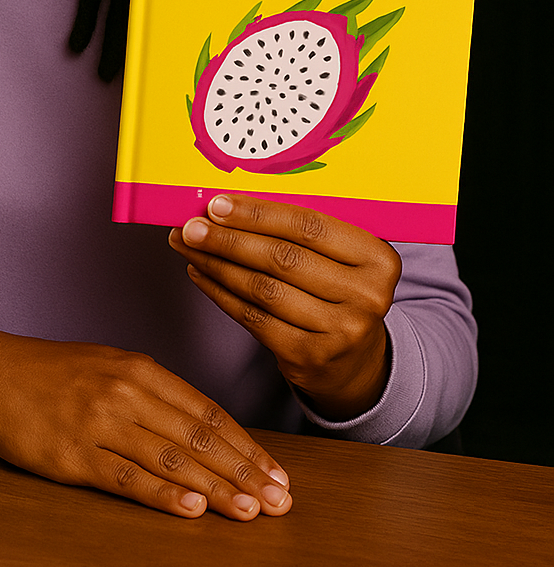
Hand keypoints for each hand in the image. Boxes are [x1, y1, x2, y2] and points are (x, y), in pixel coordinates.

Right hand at [0, 323, 291, 520]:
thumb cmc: (50, 373)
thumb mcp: (109, 367)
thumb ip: (154, 395)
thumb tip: (203, 432)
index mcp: (140, 369)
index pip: (207, 412)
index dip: (247, 445)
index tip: (278, 473)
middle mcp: (126, 392)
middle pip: (198, 436)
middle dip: (245, 470)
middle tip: (281, 501)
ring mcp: (99, 422)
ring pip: (171, 458)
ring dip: (216, 488)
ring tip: (250, 510)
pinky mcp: (72, 453)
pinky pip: (126, 477)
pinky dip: (163, 494)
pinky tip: (191, 508)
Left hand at [169, 195, 401, 420]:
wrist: (356, 361)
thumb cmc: (338, 291)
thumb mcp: (340, 257)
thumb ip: (299, 230)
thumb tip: (229, 204)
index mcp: (378, 258)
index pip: (309, 226)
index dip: (257, 214)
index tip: (217, 204)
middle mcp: (368, 296)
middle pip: (282, 257)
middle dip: (228, 238)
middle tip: (191, 225)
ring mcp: (341, 331)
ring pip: (263, 288)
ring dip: (217, 263)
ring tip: (188, 245)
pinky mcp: (311, 357)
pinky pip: (254, 318)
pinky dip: (220, 293)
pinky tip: (200, 275)